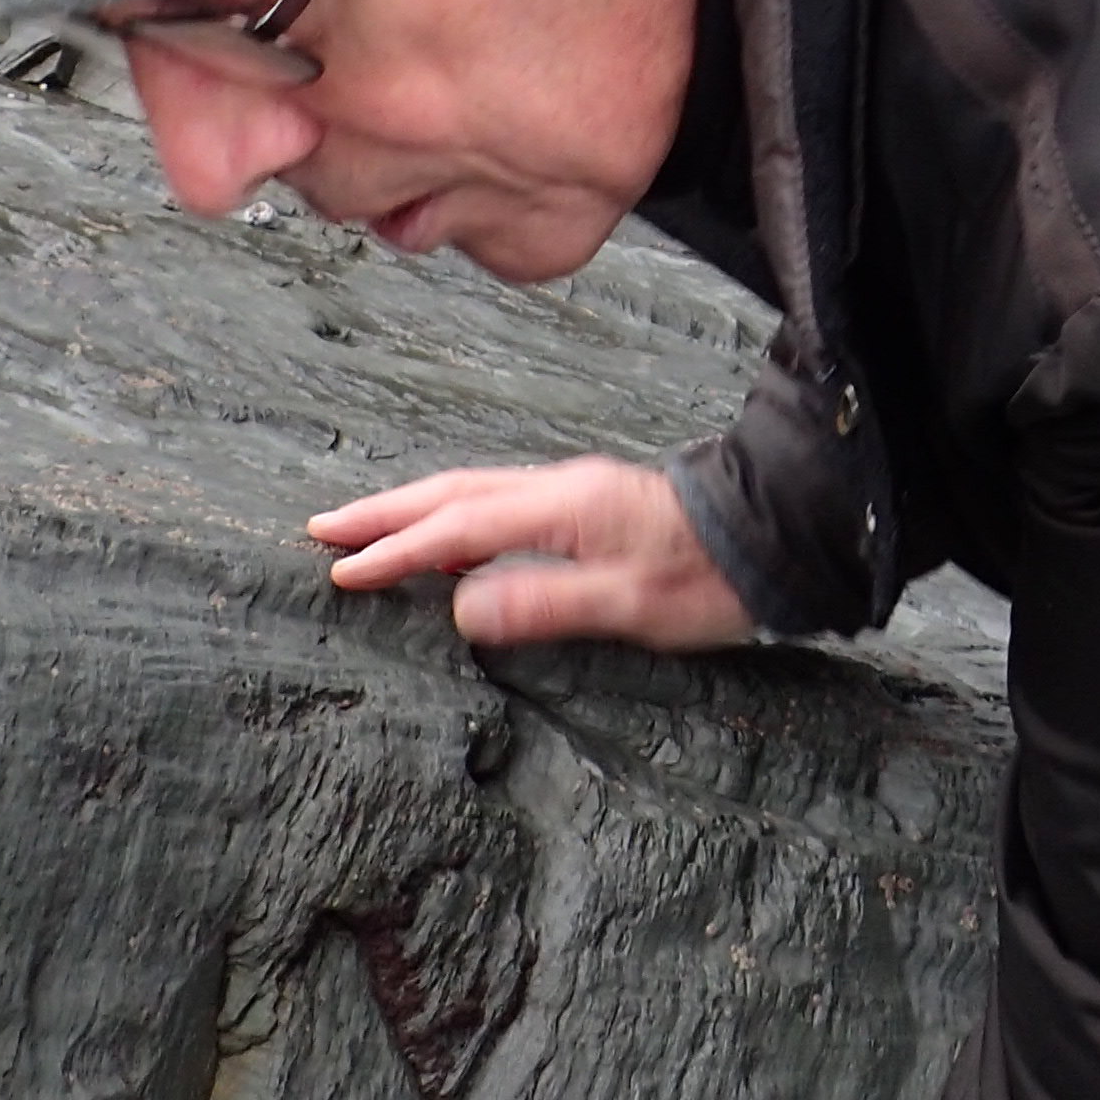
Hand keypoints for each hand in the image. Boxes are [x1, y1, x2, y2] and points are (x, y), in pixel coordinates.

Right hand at [309, 457, 754, 650]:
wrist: (776, 536)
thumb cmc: (710, 577)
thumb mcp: (631, 603)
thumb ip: (545, 602)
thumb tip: (458, 609)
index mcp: (561, 508)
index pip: (456, 530)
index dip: (395, 552)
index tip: (342, 570)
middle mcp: (559, 489)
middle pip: (451, 495)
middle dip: (384, 513)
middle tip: (323, 529)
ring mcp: (573, 493)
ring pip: (471, 493)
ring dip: (414, 509)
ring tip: (365, 529)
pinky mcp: (588, 505)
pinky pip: (498, 503)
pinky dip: (454, 516)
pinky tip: (451, 545)